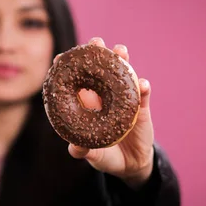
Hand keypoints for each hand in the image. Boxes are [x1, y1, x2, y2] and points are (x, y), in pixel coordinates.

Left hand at [58, 37, 155, 189]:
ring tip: (120, 51)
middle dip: (98, 53)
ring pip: (123, 75)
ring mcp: (123, 99)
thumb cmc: (105, 154)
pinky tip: (142, 84)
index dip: (71, 68)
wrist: (130, 164)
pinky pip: (142, 94)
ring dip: (123, 61)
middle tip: (96, 41)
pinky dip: (142, 87)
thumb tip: (76, 148)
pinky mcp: (141, 108)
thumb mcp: (92, 154)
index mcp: (87, 104)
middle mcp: (104, 96)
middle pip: (101, 70)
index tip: (62, 57)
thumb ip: (82, 151)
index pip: (78, 81)